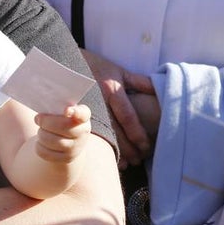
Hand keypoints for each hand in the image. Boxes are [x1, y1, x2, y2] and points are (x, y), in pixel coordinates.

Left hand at [34, 105, 91, 163]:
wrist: (66, 141)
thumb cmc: (59, 119)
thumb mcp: (61, 111)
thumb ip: (55, 107)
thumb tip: (40, 109)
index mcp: (82, 116)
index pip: (82, 113)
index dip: (76, 112)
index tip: (66, 110)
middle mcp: (83, 132)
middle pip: (62, 127)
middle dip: (46, 122)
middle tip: (38, 118)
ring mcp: (76, 147)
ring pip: (52, 140)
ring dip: (41, 134)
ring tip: (41, 131)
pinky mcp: (66, 159)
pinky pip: (46, 152)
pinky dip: (39, 146)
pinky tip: (41, 142)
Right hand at [81, 48, 153, 167]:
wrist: (64, 60)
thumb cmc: (95, 65)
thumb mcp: (118, 70)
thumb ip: (139, 82)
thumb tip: (159, 89)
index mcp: (112, 89)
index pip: (128, 116)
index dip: (138, 134)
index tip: (146, 146)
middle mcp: (99, 99)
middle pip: (116, 130)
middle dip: (128, 147)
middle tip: (139, 160)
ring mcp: (85, 106)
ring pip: (102, 133)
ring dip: (115, 150)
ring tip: (126, 164)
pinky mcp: (74, 112)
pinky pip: (90, 132)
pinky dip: (100, 145)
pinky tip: (106, 155)